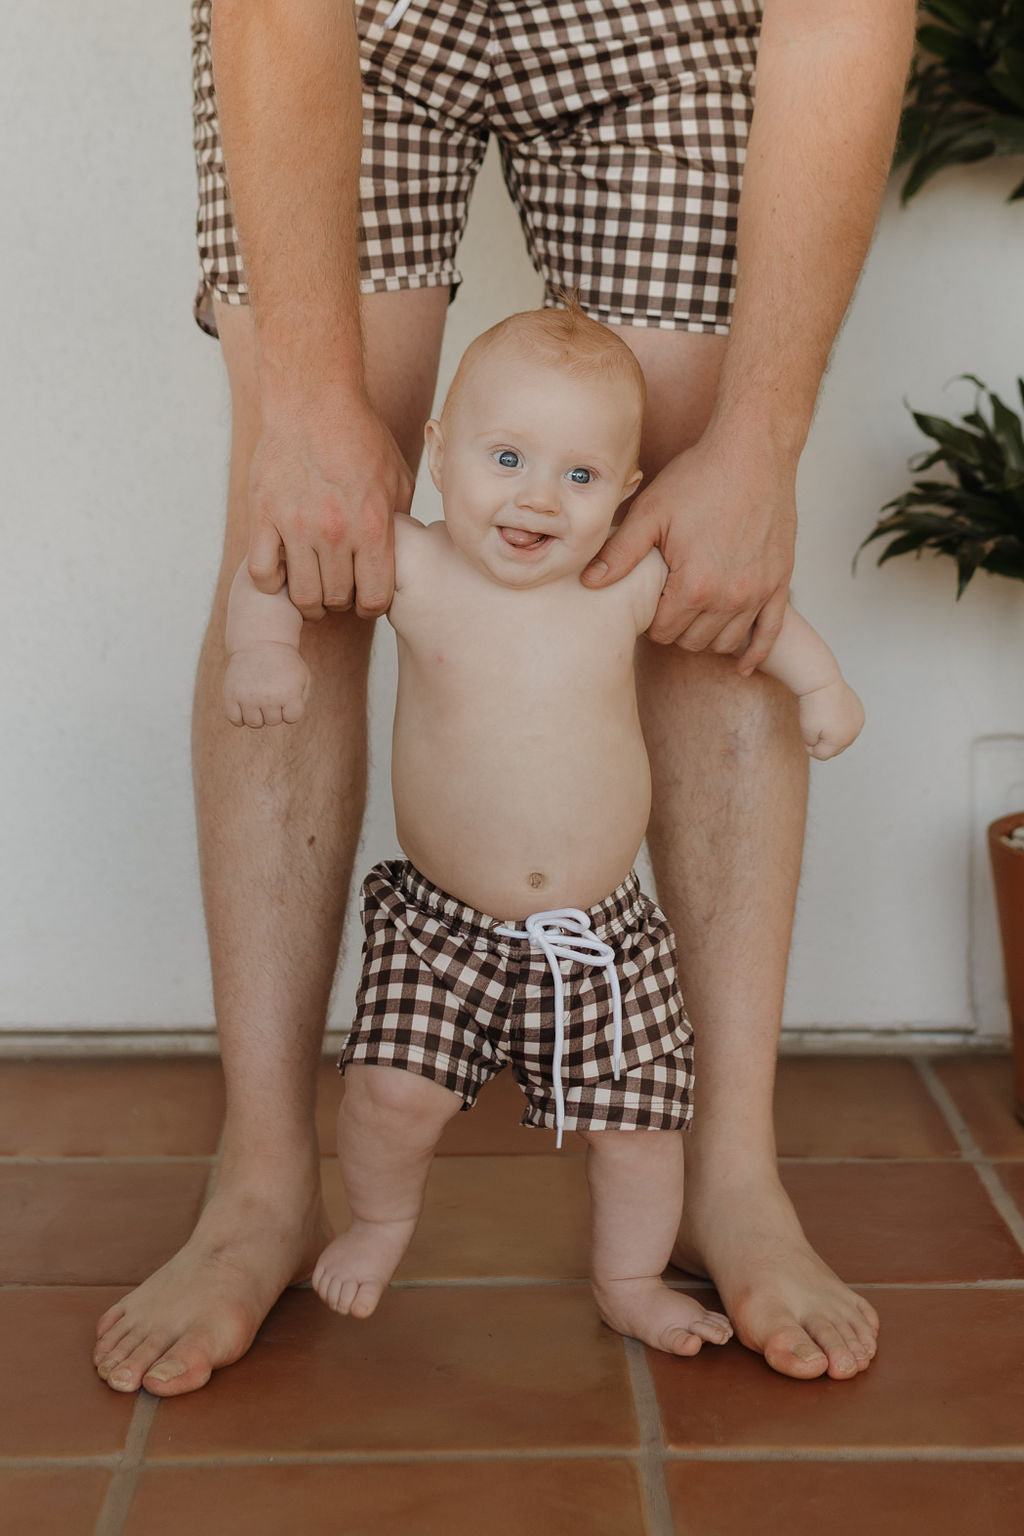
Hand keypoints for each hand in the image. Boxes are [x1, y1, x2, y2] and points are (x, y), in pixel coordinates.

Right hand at [223, 643, 311, 727]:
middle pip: (273, 721)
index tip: (287, 693)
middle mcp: (268, 698)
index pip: (292, 718)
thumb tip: (287, 718)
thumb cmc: (284, 663)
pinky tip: (244, 704)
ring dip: (258, 714)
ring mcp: (247, 697)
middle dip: (275, 709)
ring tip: (259, 698)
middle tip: (272, 691)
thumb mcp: (303, 676)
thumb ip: (301, 700)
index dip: (291, 708)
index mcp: (289, 694)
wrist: (260, 642)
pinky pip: (235, 720)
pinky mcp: (230, 695)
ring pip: (254, 723)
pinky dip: (240, 717)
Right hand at [247, 393, 413, 621]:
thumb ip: (399, 522)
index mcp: (372, 526)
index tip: (365, 597)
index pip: (375, 598)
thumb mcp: (397, 478)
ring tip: (311, 588)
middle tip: (338, 588)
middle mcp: (335, 532)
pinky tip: (283, 570)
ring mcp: (296, 526)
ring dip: (308, 600)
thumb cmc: (360, 436)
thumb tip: (402, 553)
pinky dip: (273, 582)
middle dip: (341, 600)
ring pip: (302, 595)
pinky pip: (262, 573)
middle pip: (337, 599)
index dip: (371, 606)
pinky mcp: (264, 516)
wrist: (313, 400)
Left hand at [581, 429, 797, 672]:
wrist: (754, 451)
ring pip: (724, 641)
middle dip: (677, 628)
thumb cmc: (700, 476)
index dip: (652, 619)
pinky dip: (753, 651)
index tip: (649, 601)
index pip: (664, 632)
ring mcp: (758, 593)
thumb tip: (588, 583)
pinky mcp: (779, 583)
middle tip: (668, 604)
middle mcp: (729, 597)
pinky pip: (769, 634)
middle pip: (692, 641)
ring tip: (694, 613)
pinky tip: (742, 663)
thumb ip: (620, 553)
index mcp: (694, 585)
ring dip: (706, 635)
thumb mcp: (651, 512)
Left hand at [797, 678, 864, 760]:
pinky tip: (833, 714)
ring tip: (823, 719)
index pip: (822, 755)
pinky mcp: (859, 713)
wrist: (822, 683)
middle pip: (835, 749)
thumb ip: (813, 746)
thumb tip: (820, 747)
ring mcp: (858, 723)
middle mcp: (853, 734)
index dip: (810, 747)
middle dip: (823, 742)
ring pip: (843, 738)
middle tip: (813, 726)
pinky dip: (841, 724)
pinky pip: (849, 726)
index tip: (805, 734)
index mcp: (840, 741)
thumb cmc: (812, 706)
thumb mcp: (806, 732)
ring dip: (833, 734)